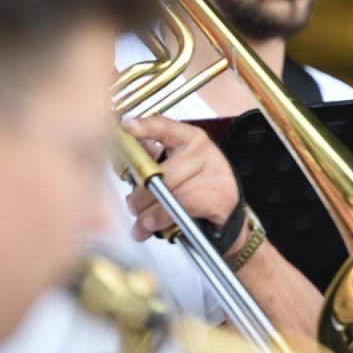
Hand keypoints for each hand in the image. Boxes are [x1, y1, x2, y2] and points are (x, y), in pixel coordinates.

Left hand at [121, 117, 242, 245]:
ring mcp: (214, 172)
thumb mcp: (175, 168)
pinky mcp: (219, 195)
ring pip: (167, 194)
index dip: (144, 127)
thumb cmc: (196, 188)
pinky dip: (165, 220)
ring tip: (143, 222)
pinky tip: (159, 225)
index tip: (127, 127)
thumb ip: (151, 162)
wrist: (226, 209)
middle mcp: (202, 151)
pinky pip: (181, 208)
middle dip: (139, 196)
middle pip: (158, 172)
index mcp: (189, 139)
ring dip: (148, 214)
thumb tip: (126, 161)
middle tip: (133, 206)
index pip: (165, 127)